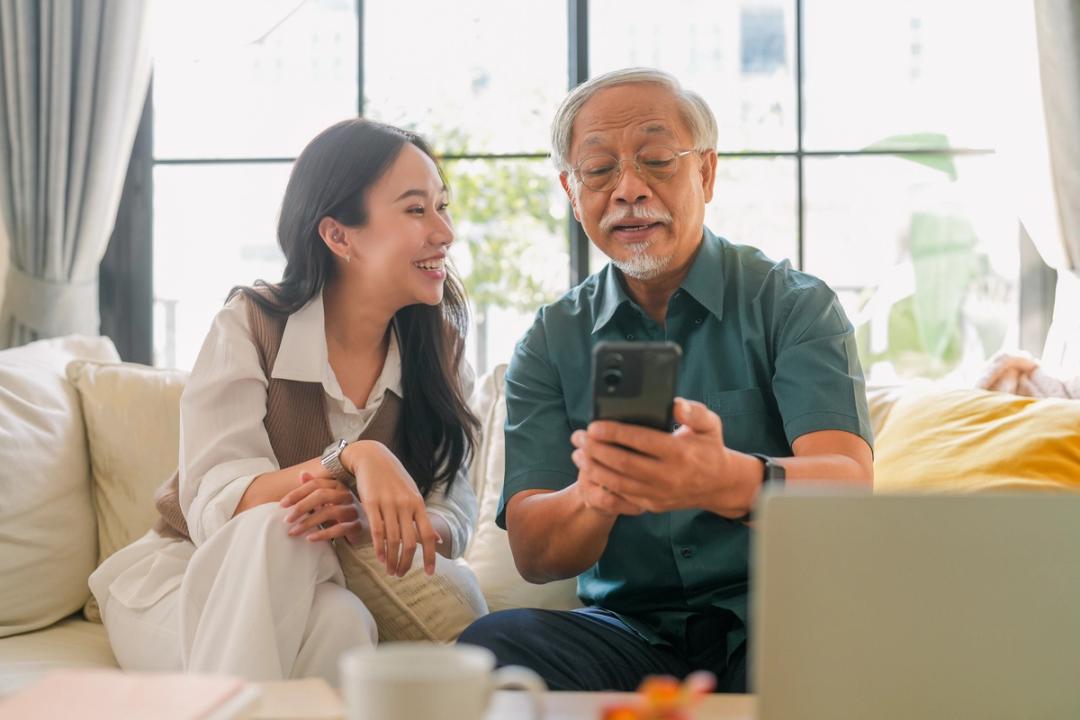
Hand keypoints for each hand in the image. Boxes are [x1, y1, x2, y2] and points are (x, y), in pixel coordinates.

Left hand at [280, 471, 368, 545]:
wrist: (370, 527)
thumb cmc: (344, 513)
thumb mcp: (329, 500)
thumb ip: (315, 488)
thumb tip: (302, 474)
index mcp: (338, 486)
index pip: (316, 484)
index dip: (298, 493)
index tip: (282, 504)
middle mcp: (347, 495)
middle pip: (322, 495)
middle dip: (302, 507)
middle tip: (286, 519)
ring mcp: (354, 510)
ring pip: (330, 512)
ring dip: (308, 522)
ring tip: (293, 531)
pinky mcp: (359, 526)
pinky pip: (340, 528)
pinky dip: (324, 534)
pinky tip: (310, 538)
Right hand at [341, 440, 439, 576]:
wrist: (371, 457)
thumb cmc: (393, 478)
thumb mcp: (412, 494)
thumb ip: (422, 517)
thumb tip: (437, 539)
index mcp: (418, 503)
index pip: (428, 535)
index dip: (431, 556)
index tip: (430, 573)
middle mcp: (406, 505)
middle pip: (410, 542)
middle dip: (407, 562)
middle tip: (401, 574)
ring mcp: (389, 504)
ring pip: (393, 539)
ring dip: (392, 559)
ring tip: (391, 571)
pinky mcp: (371, 503)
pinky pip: (377, 530)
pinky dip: (379, 548)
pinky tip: (380, 559)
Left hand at [570, 398, 753, 518]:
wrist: (718, 484)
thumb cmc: (709, 448)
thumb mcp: (709, 425)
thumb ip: (694, 412)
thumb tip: (675, 405)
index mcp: (680, 452)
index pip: (641, 441)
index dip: (615, 433)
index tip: (594, 425)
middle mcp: (669, 476)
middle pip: (624, 463)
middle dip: (597, 450)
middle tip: (579, 437)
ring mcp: (659, 494)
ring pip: (618, 483)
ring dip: (594, 468)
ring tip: (578, 454)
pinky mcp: (652, 505)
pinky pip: (621, 498)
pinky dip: (602, 486)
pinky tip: (589, 473)